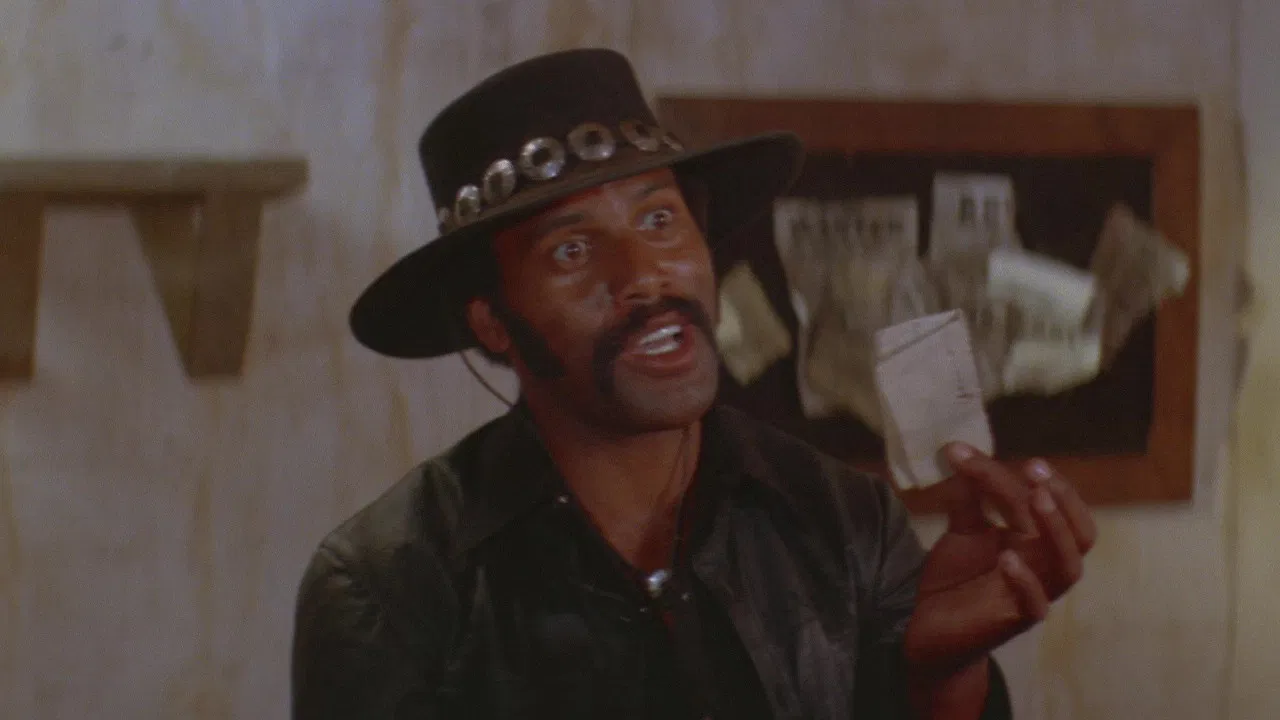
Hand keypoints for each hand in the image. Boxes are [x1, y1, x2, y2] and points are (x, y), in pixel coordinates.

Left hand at [903, 443, 1097, 674]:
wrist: (927, 630)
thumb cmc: (956, 579)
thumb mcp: (961, 531)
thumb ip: (967, 498)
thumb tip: (959, 451)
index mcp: (1034, 540)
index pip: (1043, 502)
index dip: (1014, 474)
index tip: (968, 452)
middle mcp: (1042, 564)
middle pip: (1078, 532)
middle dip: (1063, 498)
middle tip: (1034, 468)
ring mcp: (1033, 593)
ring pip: (1068, 566)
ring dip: (1056, 531)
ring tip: (1036, 501)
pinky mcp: (1014, 621)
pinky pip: (1036, 606)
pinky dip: (1026, 581)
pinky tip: (1007, 559)